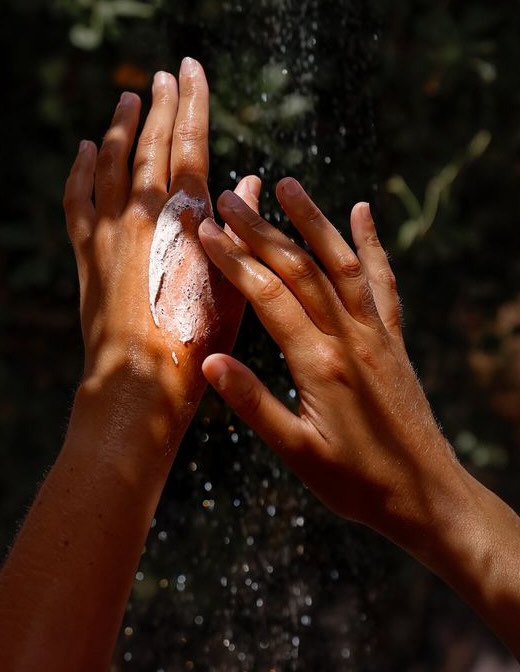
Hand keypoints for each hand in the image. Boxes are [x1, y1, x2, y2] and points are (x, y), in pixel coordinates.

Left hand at [63, 58, 259, 459]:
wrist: (143, 380)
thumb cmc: (199, 337)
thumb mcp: (236, 282)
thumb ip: (240, 225)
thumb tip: (248, 180)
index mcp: (185, 215)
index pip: (189, 141)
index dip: (192, 102)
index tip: (191, 69)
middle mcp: (144, 212)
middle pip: (150, 142)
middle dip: (159, 104)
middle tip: (163, 73)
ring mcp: (111, 229)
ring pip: (111, 162)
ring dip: (119, 126)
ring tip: (126, 97)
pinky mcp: (88, 252)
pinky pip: (78, 198)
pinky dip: (81, 170)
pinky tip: (87, 150)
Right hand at [198, 179, 462, 542]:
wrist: (427, 495)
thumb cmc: (358, 483)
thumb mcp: (298, 454)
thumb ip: (254, 405)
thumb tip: (208, 360)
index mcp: (320, 364)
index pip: (268, 296)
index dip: (234, 260)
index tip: (206, 231)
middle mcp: (350, 337)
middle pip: (300, 268)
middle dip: (261, 229)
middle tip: (230, 196)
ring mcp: (377, 333)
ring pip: (342, 263)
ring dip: (313, 220)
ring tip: (288, 185)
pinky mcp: (393, 339)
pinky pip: (382, 281)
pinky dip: (372, 243)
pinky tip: (362, 211)